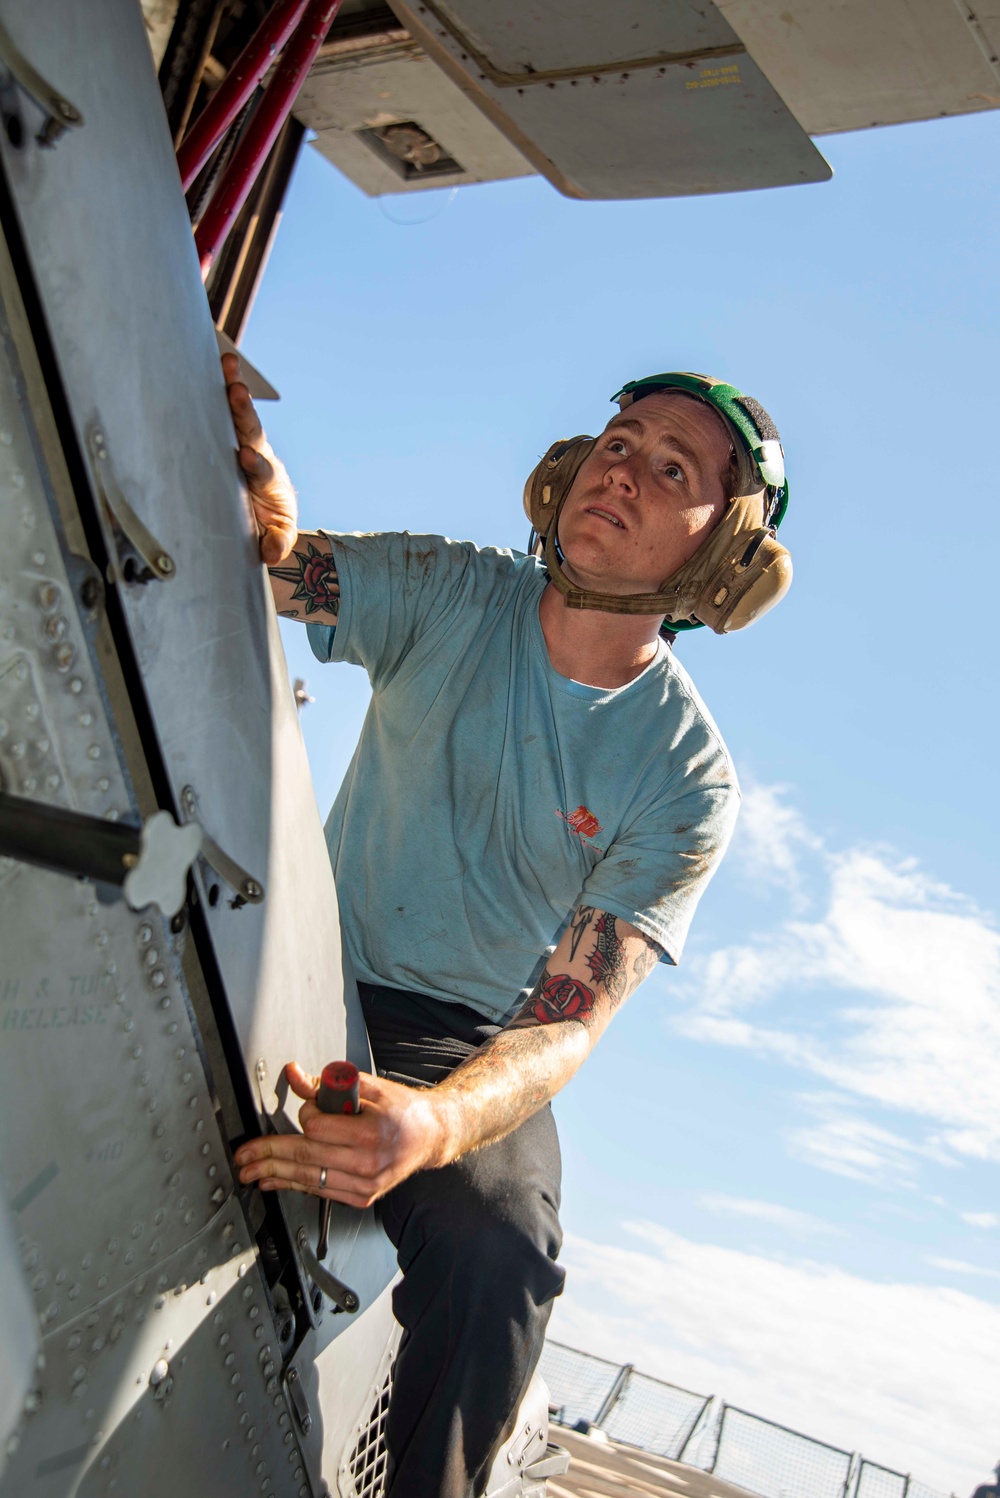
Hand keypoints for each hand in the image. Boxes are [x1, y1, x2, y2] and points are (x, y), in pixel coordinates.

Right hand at [222, 352, 297, 564]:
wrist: (267, 511)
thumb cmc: (268, 523)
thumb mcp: (276, 537)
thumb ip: (276, 543)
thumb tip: (270, 552)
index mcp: (268, 481)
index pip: (262, 472)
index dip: (257, 465)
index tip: (248, 459)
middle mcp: (256, 456)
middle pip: (251, 432)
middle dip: (243, 412)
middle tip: (237, 392)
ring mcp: (242, 443)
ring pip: (238, 415)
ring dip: (232, 387)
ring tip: (228, 363)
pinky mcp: (227, 437)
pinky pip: (221, 410)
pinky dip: (218, 386)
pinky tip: (214, 360)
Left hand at [233, 1061, 451, 1209]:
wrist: (429, 1136)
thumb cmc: (402, 1110)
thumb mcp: (366, 1087)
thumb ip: (326, 1083)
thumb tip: (294, 1074)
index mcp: (371, 1133)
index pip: (317, 1128)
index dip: (306, 1113)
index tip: (309, 1106)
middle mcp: (368, 1164)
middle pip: (306, 1158)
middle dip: (268, 1154)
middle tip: (243, 1155)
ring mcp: (365, 1184)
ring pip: (309, 1178)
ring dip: (274, 1174)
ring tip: (250, 1171)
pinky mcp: (362, 1197)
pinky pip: (320, 1190)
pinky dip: (295, 1185)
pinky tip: (275, 1181)